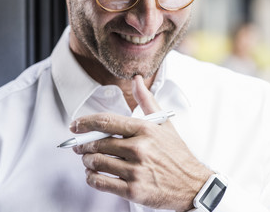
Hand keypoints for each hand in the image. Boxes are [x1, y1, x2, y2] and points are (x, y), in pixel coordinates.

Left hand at [70, 75, 211, 210]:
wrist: (195, 185)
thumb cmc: (177, 154)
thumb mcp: (164, 124)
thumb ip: (147, 100)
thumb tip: (137, 79)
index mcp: (144, 129)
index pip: (106, 122)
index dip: (85, 122)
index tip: (75, 125)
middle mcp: (139, 148)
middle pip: (97, 143)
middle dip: (83, 145)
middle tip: (79, 146)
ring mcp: (136, 170)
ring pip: (96, 163)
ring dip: (86, 161)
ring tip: (87, 160)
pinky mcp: (134, 190)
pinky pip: (101, 183)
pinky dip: (91, 178)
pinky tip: (93, 175)